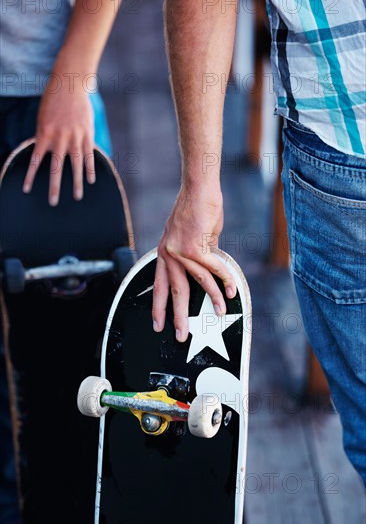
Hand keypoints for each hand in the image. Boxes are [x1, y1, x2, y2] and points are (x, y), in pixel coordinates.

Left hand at [23, 76, 95, 205]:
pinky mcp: (87, 135)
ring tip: (76, 197)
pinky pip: (89, 156)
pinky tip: (91, 181)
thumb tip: (43, 154)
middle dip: (54, 187)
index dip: (30, 176)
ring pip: (75, 166)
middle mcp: (59, 139)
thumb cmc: (53, 101)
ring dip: (76, 183)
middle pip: (56, 169)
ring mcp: (75, 138)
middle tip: (52, 203)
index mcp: (44, 134)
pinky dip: (90, 169)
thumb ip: (45, 137)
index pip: (35, 160)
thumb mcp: (43, 119)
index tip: (26, 190)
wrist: (70, 84)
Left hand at [153, 185, 236, 341]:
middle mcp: (168, 253)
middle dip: (178, 316)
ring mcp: (180, 251)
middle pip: (173, 292)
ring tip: (218, 313)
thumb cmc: (197, 208)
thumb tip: (208, 270)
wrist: (199, 189)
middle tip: (181, 335)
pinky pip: (214, 270)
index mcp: (164, 251)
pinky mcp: (195, 247)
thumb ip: (197, 255)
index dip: (158, 306)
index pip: (158, 284)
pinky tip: (231, 291)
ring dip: (211, 300)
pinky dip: (224, 281)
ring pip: (197, 284)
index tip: (157, 322)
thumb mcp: (192, 236)